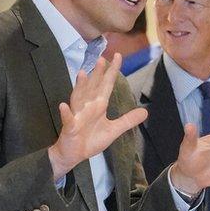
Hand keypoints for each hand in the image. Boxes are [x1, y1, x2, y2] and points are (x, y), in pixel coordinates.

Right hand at [47, 54, 147, 179]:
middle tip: (102, 58)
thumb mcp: (113, 130)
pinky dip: (66, 113)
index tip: (118, 56)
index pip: (107, 85)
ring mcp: (77, 115)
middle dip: (97, 74)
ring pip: (79, 98)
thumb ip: (127, 120)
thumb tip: (145, 111)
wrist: (74, 154)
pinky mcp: (70, 127)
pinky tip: (63, 106)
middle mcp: (88, 106)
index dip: (112, 71)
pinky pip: (68, 119)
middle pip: (93, 87)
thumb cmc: (91, 139)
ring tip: (82, 74)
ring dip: (80, 87)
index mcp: (99, 106)